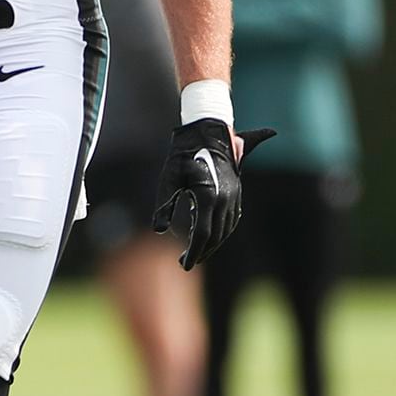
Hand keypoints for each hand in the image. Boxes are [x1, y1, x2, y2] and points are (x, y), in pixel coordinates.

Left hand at [150, 119, 275, 270]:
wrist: (207, 131)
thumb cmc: (183, 154)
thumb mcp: (169, 178)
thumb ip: (164, 205)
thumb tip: (159, 230)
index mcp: (208, 196)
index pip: (202, 234)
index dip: (193, 252)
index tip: (184, 264)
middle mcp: (225, 198)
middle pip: (216, 236)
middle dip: (202, 251)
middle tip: (186, 261)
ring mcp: (234, 195)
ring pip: (225, 229)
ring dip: (212, 243)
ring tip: (196, 251)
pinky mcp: (236, 192)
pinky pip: (231, 219)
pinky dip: (221, 231)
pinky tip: (210, 235)